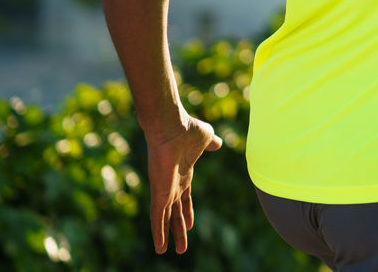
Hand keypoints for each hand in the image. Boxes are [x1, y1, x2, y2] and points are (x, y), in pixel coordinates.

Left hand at [143, 113, 222, 253]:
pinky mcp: (159, 193)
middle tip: (180, 246)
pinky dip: (158, 232)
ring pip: (166, 219)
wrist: (171, 126)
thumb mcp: (206, 137)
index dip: (187, 212)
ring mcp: (164, 190)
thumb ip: (211, 143)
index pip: (185, 198)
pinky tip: (159, 247)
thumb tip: (218, 142)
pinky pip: (158, 217)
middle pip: (176, 213)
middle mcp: (172, 185)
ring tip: (167, 252)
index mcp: (183, 174)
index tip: (189, 226)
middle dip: (178, 229)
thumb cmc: (188, 129)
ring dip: (168, 236)